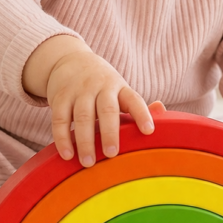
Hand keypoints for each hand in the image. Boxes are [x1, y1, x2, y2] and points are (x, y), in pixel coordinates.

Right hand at [46, 48, 165, 167]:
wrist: (70, 60)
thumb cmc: (101, 85)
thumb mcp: (120, 90)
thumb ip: (136, 105)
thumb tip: (162, 109)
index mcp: (119, 88)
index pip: (134, 100)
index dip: (142, 114)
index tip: (149, 131)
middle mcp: (100, 87)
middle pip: (107, 109)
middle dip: (109, 132)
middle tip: (112, 154)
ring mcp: (79, 91)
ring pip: (82, 116)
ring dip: (85, 140)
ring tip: (88, 163)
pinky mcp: (60, 96)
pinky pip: (60, 118)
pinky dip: (63, 137)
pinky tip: (67, 154)